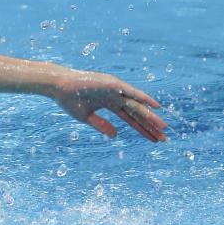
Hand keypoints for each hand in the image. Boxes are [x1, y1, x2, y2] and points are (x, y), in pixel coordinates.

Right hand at [48, 69, 166, 141]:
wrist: (59, 87)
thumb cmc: (69, 100)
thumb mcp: (86, 117)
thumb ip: (101, 125)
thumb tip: (116, 135)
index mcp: (110, 105)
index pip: (131, 120)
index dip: (143, 130)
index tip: (154, 140)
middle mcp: (117, 97)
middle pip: (138, 114)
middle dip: (151, 126)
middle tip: (164, 138)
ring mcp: (116, 90)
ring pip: (138, 105)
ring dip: (151, 116)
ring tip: (163, 127)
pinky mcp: (113, 85)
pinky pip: (132, 93)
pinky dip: (144, 98)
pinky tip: (155, 106)